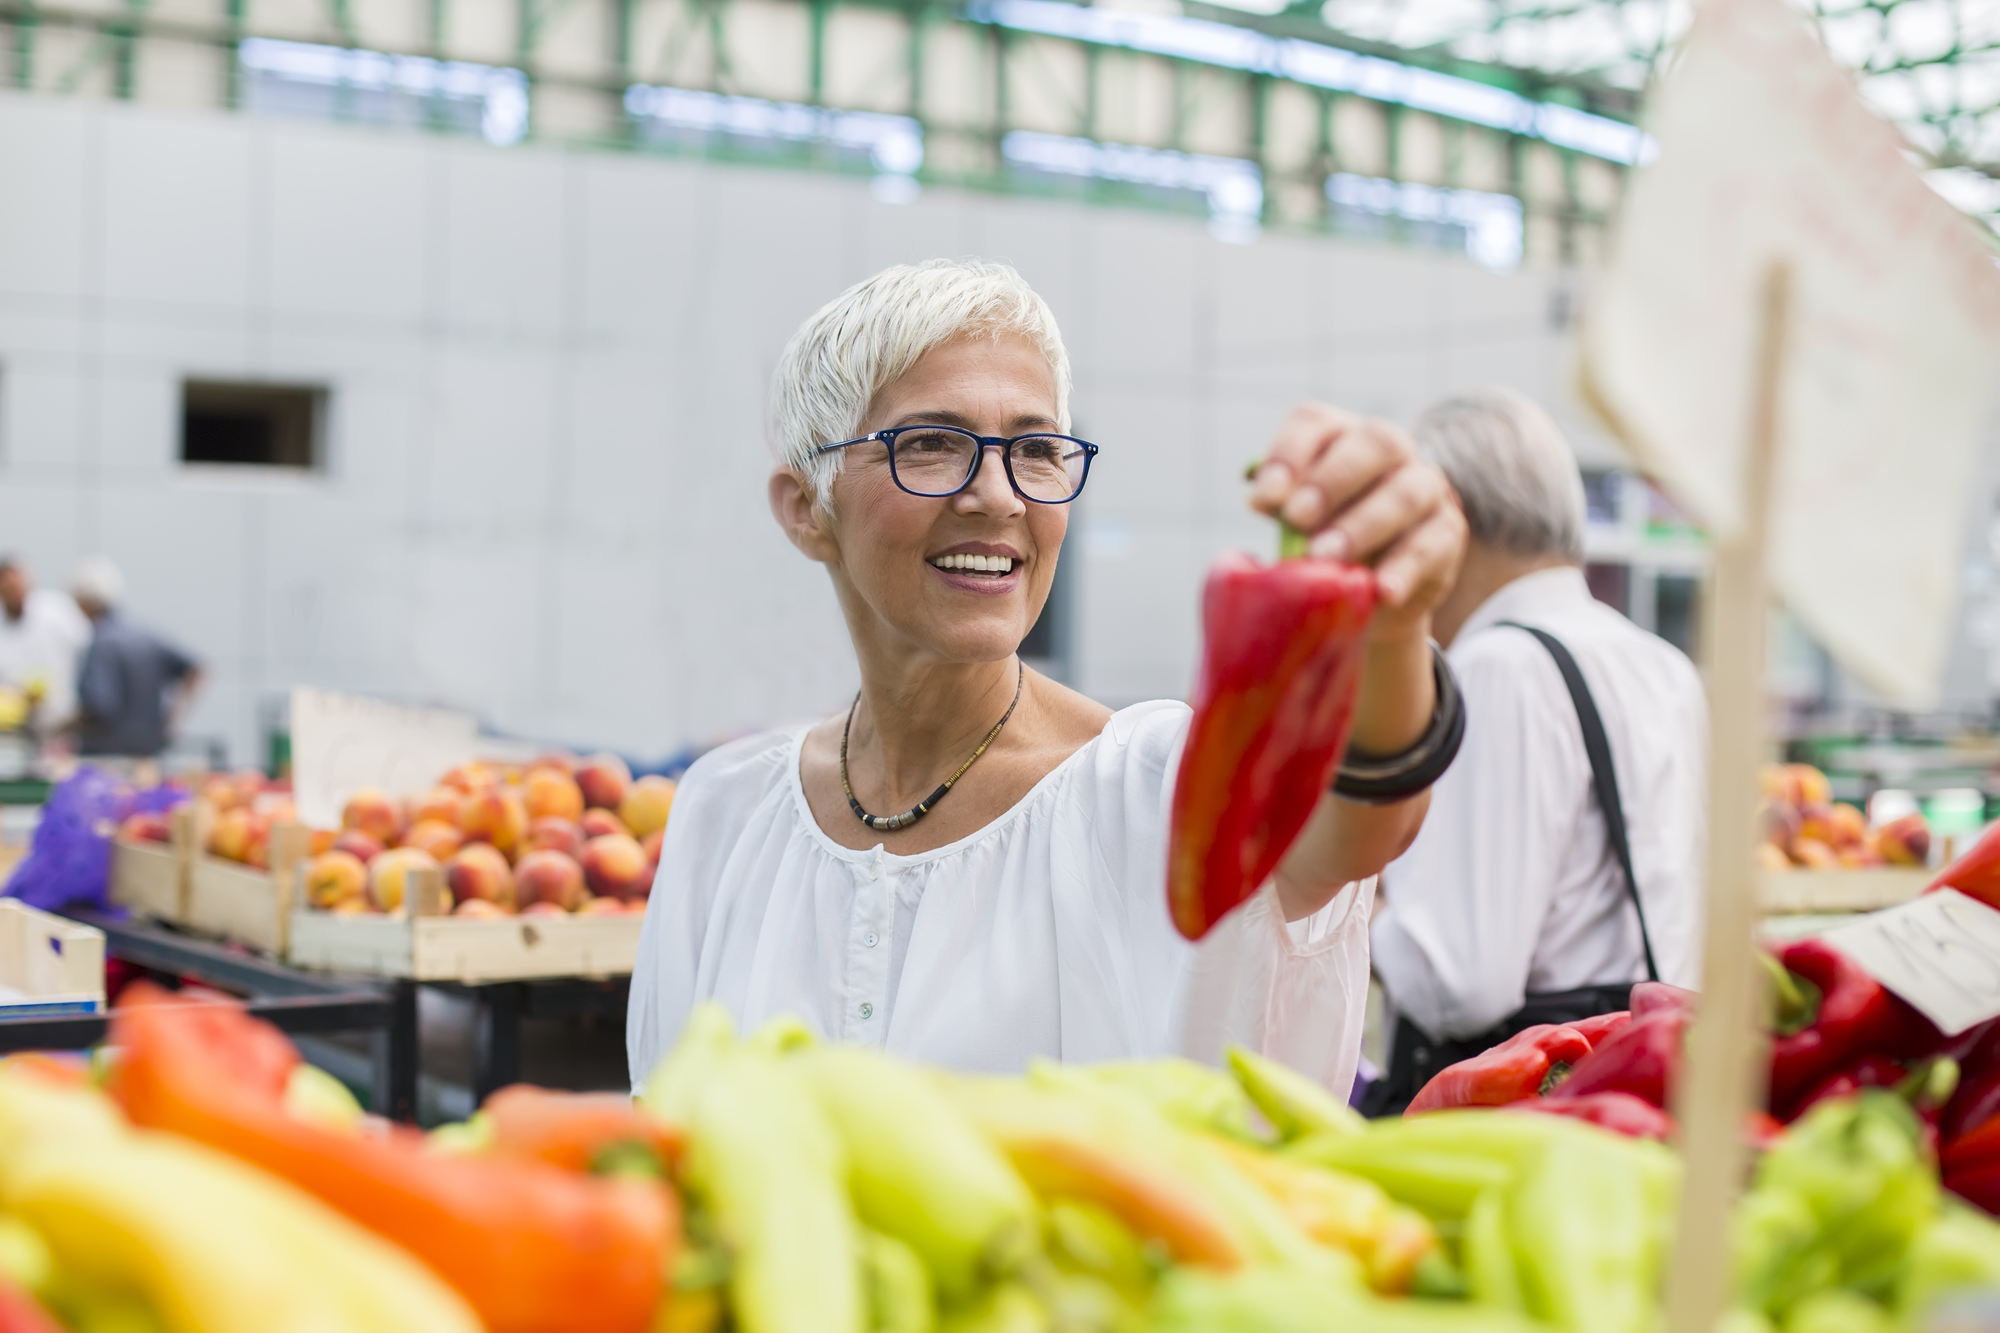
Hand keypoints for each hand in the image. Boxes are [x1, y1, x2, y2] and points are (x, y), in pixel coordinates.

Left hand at [1250, 403, 1466, 641]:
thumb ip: (1281, 508)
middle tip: (1297, 517)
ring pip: (1406, 493)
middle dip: (1333, 480)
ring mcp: (1426, 487)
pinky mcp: (1448, 532)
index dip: (1288, 453)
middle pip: (1374, 443)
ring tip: (1326, 558)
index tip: (1265, 496)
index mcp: (1339, 437)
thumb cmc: (1324, 542)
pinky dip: (1403, 569)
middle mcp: (1389, 450)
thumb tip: (1262, 500)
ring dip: (1363, 526)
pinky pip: (1430, 546)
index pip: (1314, 422)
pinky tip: (1381, 590)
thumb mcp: (1297, 524)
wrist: (1372, 590)